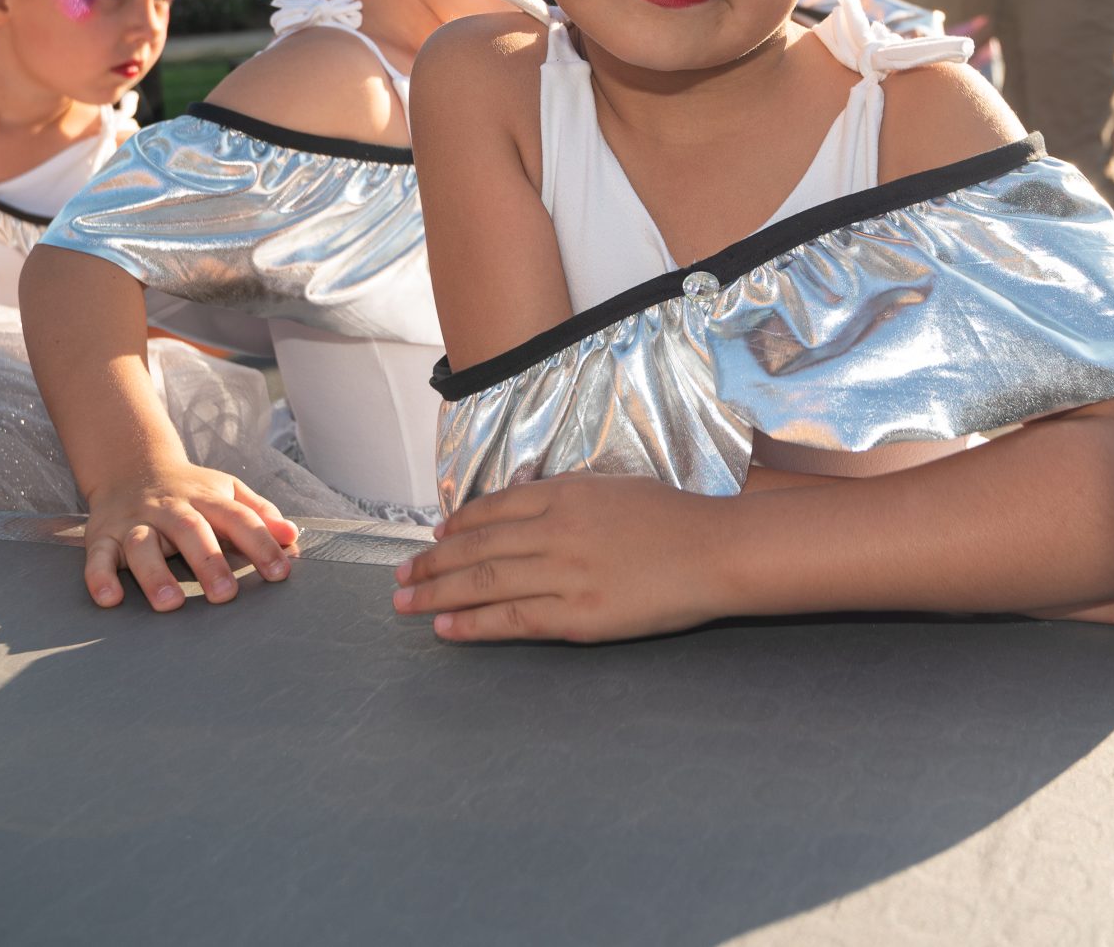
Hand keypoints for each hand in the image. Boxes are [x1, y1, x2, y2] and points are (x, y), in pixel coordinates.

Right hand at [80, 458, 300, 611]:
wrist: (130, 465)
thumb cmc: (188, 490)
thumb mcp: (227, 491)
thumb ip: (259, 513)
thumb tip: (293, 536)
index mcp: (206, 498)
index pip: (239, 518)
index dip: (261, 544)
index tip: (281, 572)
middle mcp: (170, 509)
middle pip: (190, 531)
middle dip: (208, 562)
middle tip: (225, 594)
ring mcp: (135, 522)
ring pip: (143, 545)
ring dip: (155, 574)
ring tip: (170, 603)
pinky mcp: (103, 536)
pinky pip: (97, 556)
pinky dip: (99, 576)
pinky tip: (110, 598)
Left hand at [394, 475, 730, 642]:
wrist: (714, 551)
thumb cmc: (672, 517)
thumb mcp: (612, 487)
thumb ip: (564, 493)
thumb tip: (521, 498)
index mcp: (563, 495)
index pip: (491, 511)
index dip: (456, 527)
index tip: (433, 539)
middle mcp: (554, 531)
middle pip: (476, 548)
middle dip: (430, 563)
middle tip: (399, 577)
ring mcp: (563, 575)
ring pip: (483, 583)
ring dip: (436, 593)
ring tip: (404, 604)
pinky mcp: (577, 616)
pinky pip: (512, 620)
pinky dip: (473, 623)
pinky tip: (445, 627)